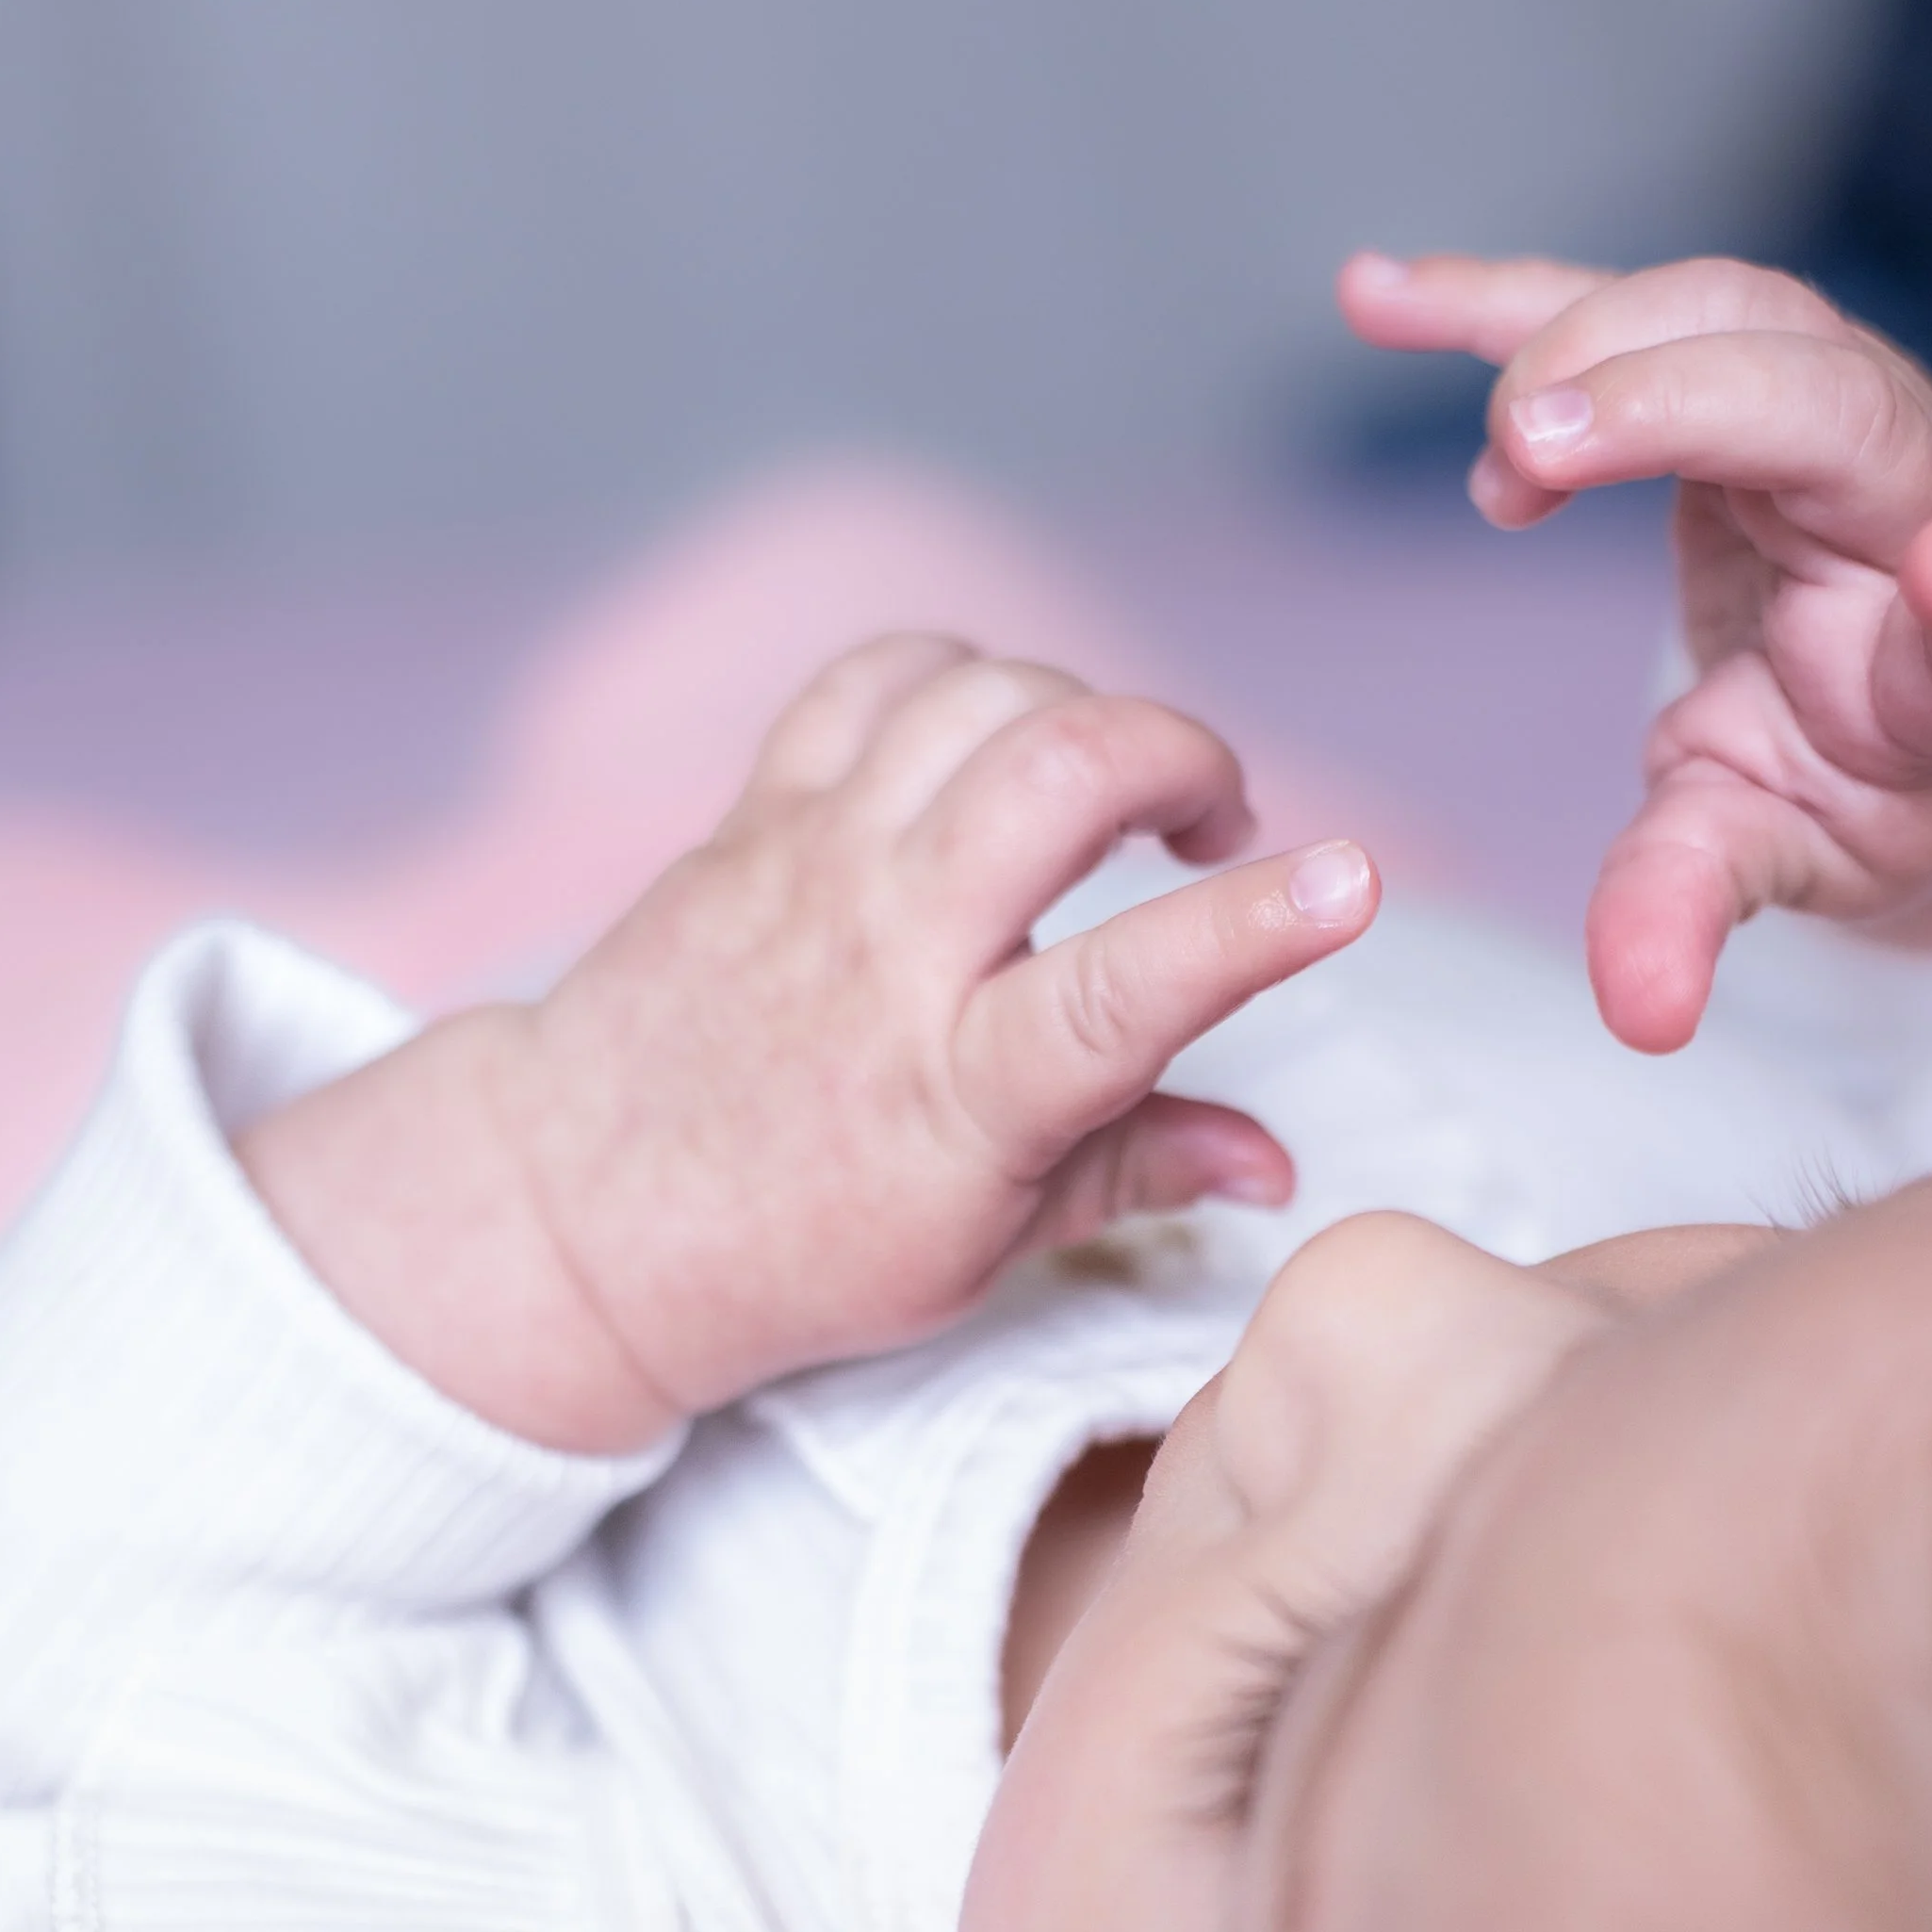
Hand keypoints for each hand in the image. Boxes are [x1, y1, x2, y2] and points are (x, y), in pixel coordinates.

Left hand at [241, 635, 1377, 1449]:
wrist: (581, 1212)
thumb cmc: (798, 1249)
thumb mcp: (976, 1254)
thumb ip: (1131, 1174)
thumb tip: (1274, 1162)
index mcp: (958, 1097)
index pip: (1122, 995)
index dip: (1252, 930)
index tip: (1351, 881)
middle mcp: (886, 957)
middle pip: (1053, 773)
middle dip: (1179, 753)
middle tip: (1216, 822)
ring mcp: (814, 865)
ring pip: (979, 696)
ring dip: (1086, 712)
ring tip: (1113, 794)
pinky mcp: (760, 812)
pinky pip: (879, 677)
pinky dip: (970, 680)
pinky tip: (1001, 749)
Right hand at [1339, 251, 1931, 1050]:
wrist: (1892, 691)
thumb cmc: (1849, 784)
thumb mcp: (1780, 865)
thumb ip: (1697, 914)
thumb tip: (1634, 1014)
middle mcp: (1907, 497)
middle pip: (1825, 399)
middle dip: (1682, 400)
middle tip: (1533, 450)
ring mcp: (1823, 409)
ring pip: (1728, 318)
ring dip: (1589, 349)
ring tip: (1502, 465)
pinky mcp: (1728, 372)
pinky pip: (1616, 312)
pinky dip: (1497, 304)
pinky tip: (1372, 298)